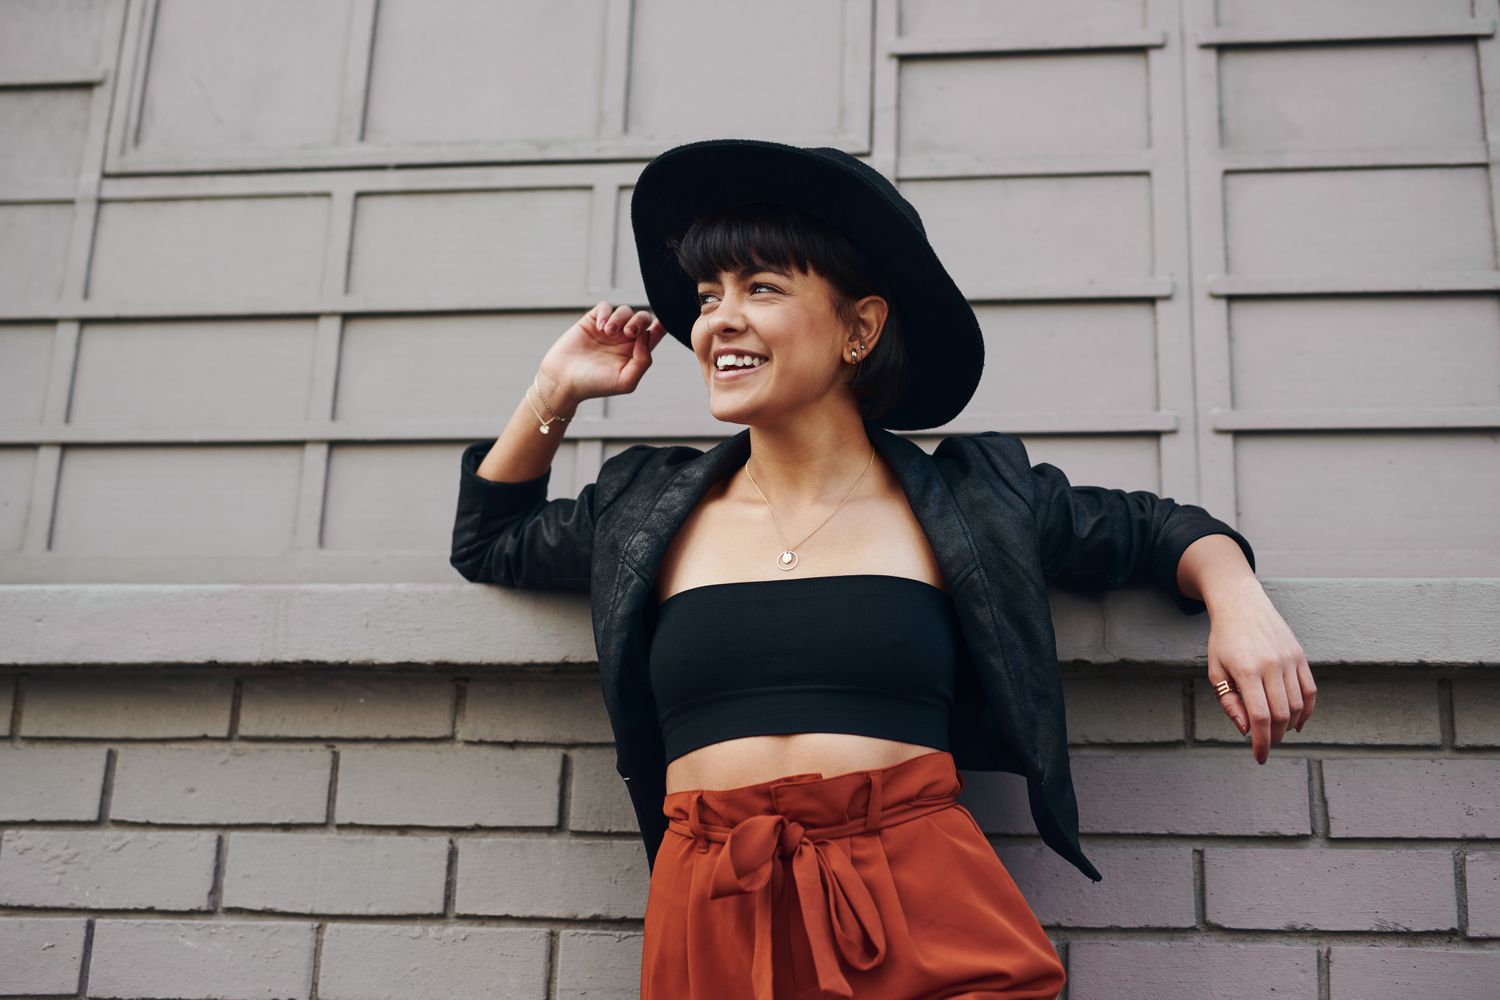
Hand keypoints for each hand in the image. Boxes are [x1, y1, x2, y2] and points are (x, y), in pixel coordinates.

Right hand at [539, 301, 669, 403]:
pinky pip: (605, 307)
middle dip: (640, 321)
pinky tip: (599, 328)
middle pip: (643, 318)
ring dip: (620, 318)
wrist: (563, 380)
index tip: (663, 322)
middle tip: (629, 332)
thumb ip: (643, 361)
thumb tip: (647, 337)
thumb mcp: (625, 381)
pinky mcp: (592, 321)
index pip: (654, 335)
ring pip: (625, 310)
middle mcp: (625, 339)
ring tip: (607, 332)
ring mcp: (609, 329)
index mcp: (636, 352)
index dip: (662, 326)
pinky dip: (605, 313)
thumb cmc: (594, 385)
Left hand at [1205, 581, 1315, 764]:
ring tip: (1276, 732)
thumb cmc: (1224, 640)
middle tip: (1265, 744)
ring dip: (1289, 726)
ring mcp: (1290, 660)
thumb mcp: (1216, 670)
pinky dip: (1307, 711)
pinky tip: (1297, 722)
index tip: (1260, 758)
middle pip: (1281, 714)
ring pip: (1298, 705)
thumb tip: (1247, 730)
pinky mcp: (1301, 656)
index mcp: (1247, 670)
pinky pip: (1310, 691)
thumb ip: (1229, 702)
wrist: (1242, 604)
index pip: (1260, 717)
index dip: (1261, 742)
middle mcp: (1272, 665)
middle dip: (1274, 737)